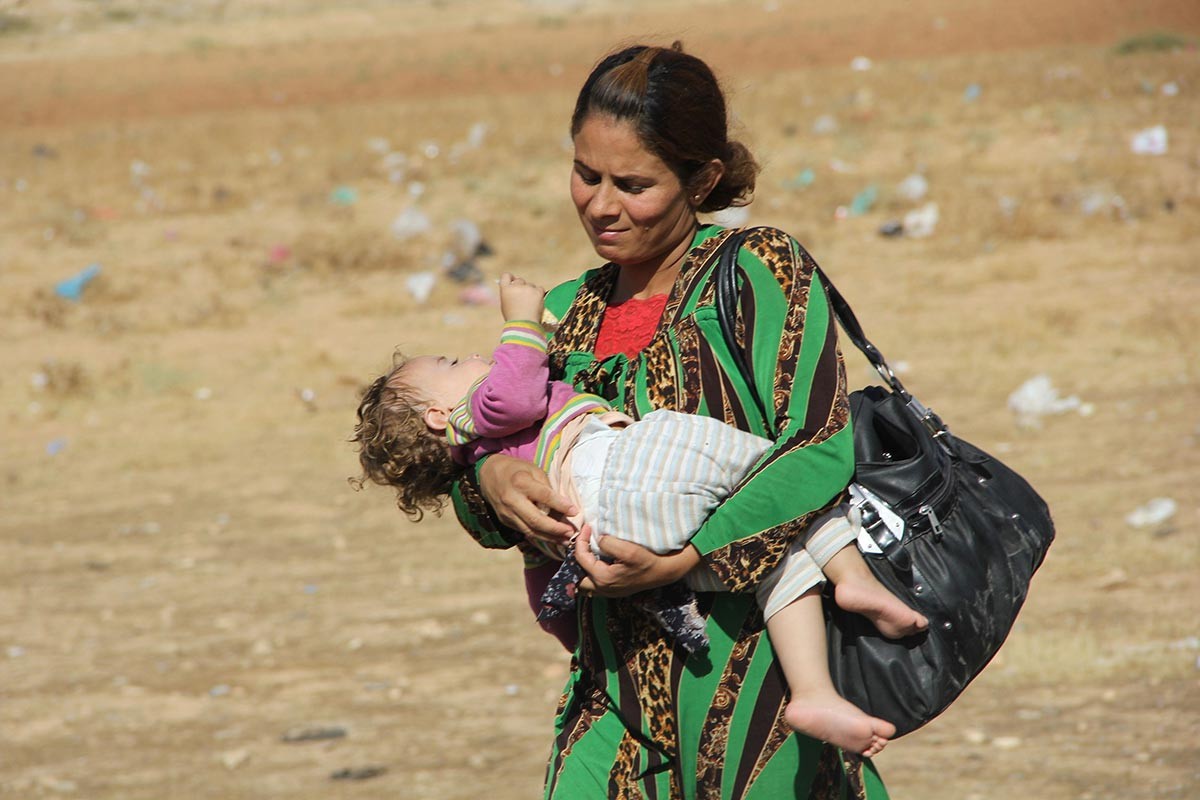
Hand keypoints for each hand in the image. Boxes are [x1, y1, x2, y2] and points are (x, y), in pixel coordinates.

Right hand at [478, 454, 575, 544]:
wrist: (488, 474)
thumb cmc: (516, 469)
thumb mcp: (534, 470)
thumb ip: (547, 487)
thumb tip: (564, 506)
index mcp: (521, 482)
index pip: (544, 497)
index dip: (561, 505)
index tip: (575, 512)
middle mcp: (512, 500)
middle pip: (536, 520)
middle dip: (555, 529)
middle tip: (571, 533)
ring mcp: (506, 513)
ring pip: (530, 531)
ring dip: (549, 538)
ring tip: (565, 540)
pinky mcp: (505, 521)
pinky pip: (524, 531)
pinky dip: (539, 536)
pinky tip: (552, 538)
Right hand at [498, 273, 545, 323]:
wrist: (524, 326)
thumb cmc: (513, 319)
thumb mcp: (505, 305)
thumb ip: (508, 294)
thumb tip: (511, 288)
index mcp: (505, 289)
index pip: (506, 275)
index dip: (510, 278)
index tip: (513, 281)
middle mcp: (516, 286)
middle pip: (519, 280)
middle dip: (521, 286)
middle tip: (523, 298)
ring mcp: (528, 288)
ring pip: (530, 285)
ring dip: (531, 291)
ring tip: (530, 305)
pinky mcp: (538, 292)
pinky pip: (539, 289)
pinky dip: (539, 294)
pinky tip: (536, 303)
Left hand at [574, 527, 701, 596]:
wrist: (664, 572)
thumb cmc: (648, 561)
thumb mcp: (629, 549)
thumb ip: (609, 544)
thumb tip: (598, 539)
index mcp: (603, 578)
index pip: (581, 558)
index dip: (581, 540)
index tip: (588, 527)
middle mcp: (603, 588)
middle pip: (577, 576)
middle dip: (577, 558)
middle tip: (584, 542)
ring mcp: (608, 591)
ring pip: (585, 582)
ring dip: (583, 567)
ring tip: (588, 551)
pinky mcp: (614, 590)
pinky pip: (595, 583)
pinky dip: (591, 572)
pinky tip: (598, 559)